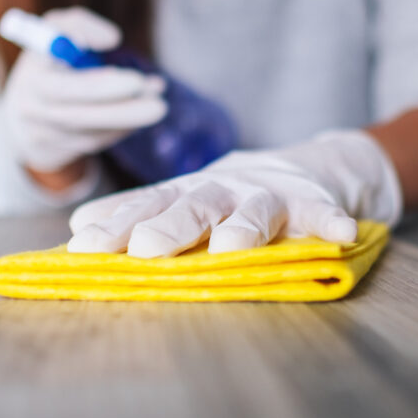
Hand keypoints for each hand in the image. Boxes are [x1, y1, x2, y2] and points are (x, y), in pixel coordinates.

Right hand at [0, 6, 167, 172]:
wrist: (20, 118)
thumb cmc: (47, 62)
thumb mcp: (53, 31)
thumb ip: (79, 24)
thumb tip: (112, 39)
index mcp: (33, 73)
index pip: (62, 84)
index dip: (97, 85)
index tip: (134, 79)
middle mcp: (35, 107)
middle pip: (78, 115)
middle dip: (122, 109)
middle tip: (157, 102)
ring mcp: (46, 133)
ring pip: (92, 131)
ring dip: (129, 117)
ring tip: (157, 103)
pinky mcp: (59, 150)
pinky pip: (97, 140)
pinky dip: (122, 127)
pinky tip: (139, 114)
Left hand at [66, 129, 403, 256]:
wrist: (308, 168)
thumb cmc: (233, 196)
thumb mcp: (189, 199)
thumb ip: (142, 214)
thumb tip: (76, 233)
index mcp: (189, 191)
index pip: (147, 204)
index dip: (117, 222)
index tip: (84, 243)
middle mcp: (225, 188)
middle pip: (194, 205)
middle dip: (169, 226)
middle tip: (145, 249)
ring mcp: (270, 193)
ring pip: (255, 210)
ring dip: (244, 227)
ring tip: (231, 249)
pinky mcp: (313, 201)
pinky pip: (323, 213)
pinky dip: (332, 221)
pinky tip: (342, 232)